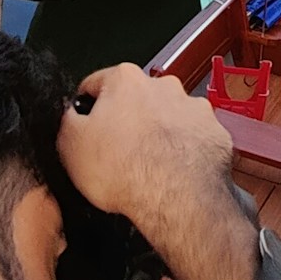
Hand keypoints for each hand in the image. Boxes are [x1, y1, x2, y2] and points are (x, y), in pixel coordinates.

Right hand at [60, 63, 236, 232]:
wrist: (177, 199)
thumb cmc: (126, 171)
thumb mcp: (70, 144)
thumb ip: (66, 120)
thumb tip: (71, 114)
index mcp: (124, 80)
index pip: (95, 84)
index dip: (86, 109)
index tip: (86, 127)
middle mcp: (162, 86)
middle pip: (134, 99)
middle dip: (125, 121)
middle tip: (117, 152)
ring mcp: (192, 107)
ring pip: (166, 116)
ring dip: (157, 133)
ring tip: (148, 165)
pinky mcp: (213, 132)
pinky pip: (192, 137)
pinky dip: (183, 149)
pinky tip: (173, 170)